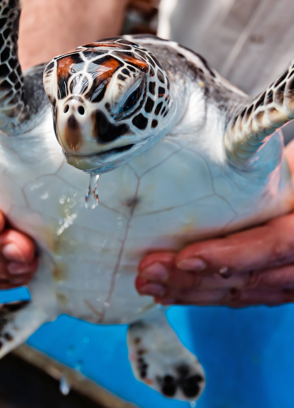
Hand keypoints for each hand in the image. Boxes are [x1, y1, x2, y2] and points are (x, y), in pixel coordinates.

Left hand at [136, 140, 293, 307]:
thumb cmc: (289, 173)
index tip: (185, 257)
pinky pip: (235, 294)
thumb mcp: (286, 162)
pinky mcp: (268, 281)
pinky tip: (168, 292)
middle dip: (193, 278)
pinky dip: (199, 294)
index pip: (275, 245)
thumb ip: (265, 151)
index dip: (232, 255)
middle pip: (248, 277)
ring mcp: (287, 274)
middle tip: (150, 270)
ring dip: (188, 290)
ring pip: (237, 291)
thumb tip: (239, 132)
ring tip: (148, 282)